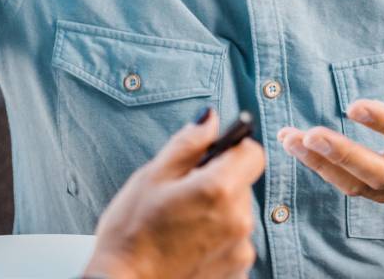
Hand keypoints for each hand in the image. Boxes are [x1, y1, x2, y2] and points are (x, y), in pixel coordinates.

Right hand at [85, 109, 264, 278]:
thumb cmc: (131, 233)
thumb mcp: (152, 177)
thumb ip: (187, 144)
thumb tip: (209, 119)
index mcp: (219, 189)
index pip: (252, 153)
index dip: (232, 150)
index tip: (210, 158)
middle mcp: (239, 219)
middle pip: (242, 185)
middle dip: (217, 183)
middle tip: (180, 196)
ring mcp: (240, 249)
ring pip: (236, 214)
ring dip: (216, 213)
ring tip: (180, 225)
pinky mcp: (237, 271)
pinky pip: (233, 242)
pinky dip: (215, 240)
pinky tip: (186, 246)